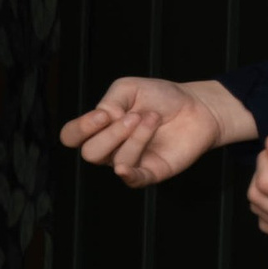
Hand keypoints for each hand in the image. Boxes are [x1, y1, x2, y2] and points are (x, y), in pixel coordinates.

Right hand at [59, 75, 251, 184]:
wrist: (196, 107)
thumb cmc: (161, 97)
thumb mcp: (128, 88)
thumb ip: (109, 101)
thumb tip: (105, 120)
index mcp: (100, 127)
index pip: (71, 136)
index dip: (81, 128)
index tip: (105, 114)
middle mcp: (110, 148)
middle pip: (90, 153)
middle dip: (112, 133)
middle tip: (135, 116)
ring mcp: (130, 162)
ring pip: (115, 161)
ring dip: (135, 137)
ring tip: (153, 119)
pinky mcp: (151, 172)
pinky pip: (132, 180)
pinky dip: (127, 175)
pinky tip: (124, 168)